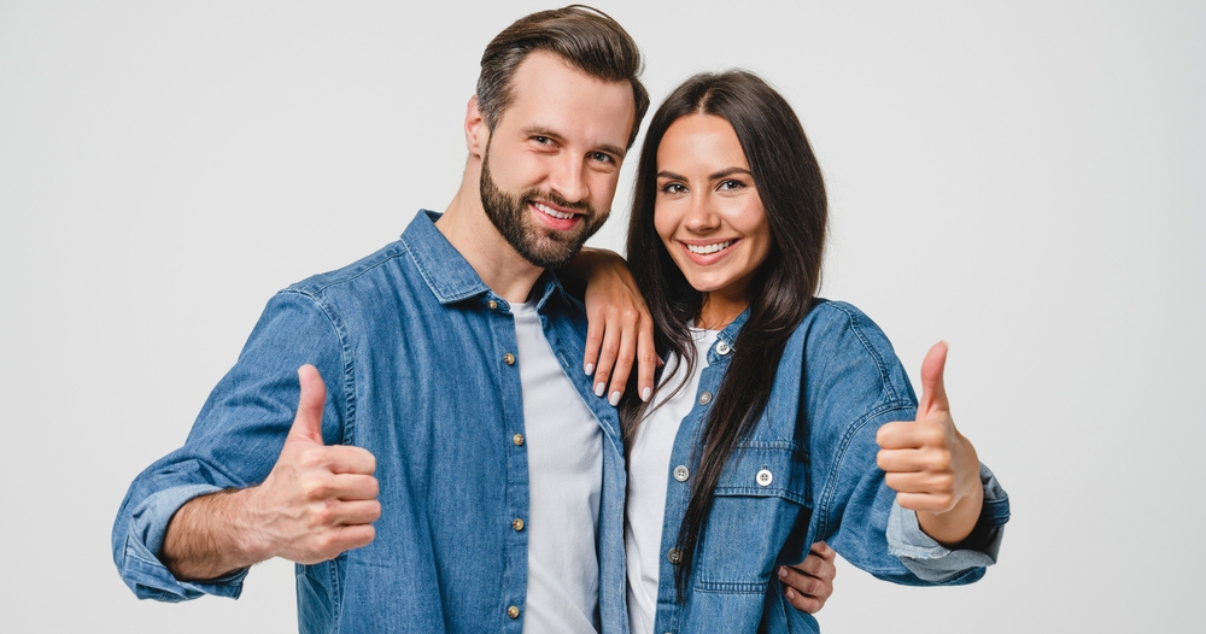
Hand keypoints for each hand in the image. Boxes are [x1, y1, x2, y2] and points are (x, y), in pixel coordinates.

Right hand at [248, 364, 380, 563]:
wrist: (259, 520)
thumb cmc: (287, 477)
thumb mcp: (299, 438)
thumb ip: (311, 404)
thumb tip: (308, 367)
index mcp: (315, 460)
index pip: (370, 462)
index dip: (358, 468)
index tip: (337, 473)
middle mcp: (317, 488)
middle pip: (373, 488)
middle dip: (359, 491)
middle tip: (337, 493)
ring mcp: (321, 518)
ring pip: (372, 511)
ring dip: (359, 513)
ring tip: (338, 510)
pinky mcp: (325, 544)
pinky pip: (367, 535)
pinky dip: (356, 534)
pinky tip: (337, 528)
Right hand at [576, 248, 656, 405]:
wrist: (607, 268)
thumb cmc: (626, 296)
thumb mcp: (642, 316)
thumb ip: (648, 341)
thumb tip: (658, 365)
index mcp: (646, 324)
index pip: (647, 355)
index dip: (646, 376)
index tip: (644, 396)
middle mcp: (632, 320)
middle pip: (626, 357)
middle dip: (621, 381)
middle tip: (614, 400)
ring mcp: (615, 315)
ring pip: (610, 351)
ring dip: (604, 373)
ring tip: (599, 390)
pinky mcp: (597, 311)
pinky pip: (594, 338)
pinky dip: (591, 356)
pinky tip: (588, 370)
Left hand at [778, 542, 835, 613]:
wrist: (789, 584)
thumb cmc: (792, 560)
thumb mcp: (797, 549)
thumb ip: (796, 542)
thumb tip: (785, 531)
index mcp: (827, 555)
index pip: (822, 547)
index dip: (808, 544)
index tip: (792, 540)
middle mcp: (829, 571)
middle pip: (817, 566)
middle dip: (798, 563)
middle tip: (781, 560)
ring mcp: (825, 589)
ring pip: (811, 585)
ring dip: (794, 579)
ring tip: (779, 573)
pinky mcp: (818, 604)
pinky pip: (810, 604)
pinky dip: (797, 599)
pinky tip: (786, 592)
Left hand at [876, 342, 982, 544]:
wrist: (965, 473)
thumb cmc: (940, 434)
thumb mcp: (935, 406)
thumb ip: (932, 375)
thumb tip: (941, 343)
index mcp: (934, 431)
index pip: (882, 437)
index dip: (889, 437)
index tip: (906, 436)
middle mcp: (940, 457)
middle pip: (883, 461)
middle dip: (891, 458)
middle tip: (910, 454)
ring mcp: (942, 482)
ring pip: (891, 482)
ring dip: (899, 477)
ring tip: (917, 469)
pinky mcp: (941, 502)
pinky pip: (902, 501)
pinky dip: (908, 496)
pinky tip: (923, 486)